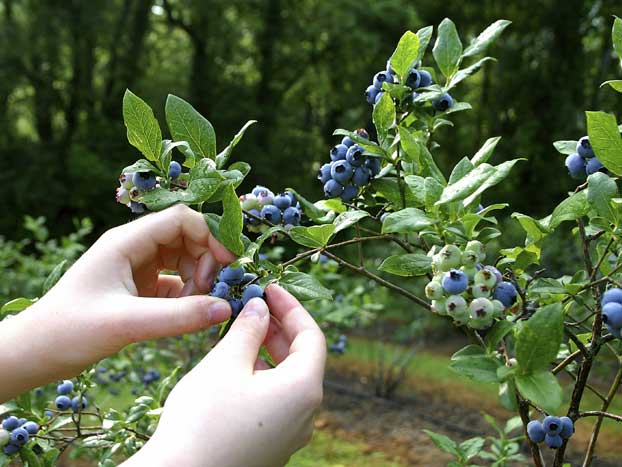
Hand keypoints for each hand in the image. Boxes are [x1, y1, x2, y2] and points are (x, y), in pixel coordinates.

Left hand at [0, 204, 234, 400]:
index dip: (210, 235)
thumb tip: (225, 308)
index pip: (180, 219)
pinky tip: (187, 314)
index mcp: (127, 241)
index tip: (228, 263)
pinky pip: (174, 282)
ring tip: (196, 306)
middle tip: (210, 292)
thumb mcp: (128, 323)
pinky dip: (187, 295)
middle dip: (205, 260)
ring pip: (182, 258)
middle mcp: (134, 248)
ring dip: (198, 278)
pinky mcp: (138, 288)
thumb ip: (180, 316)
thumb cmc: (71, 331)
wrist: (35, 353)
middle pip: (186, 237)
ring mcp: (136, 267)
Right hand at [125, 285, 325, 466]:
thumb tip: (261, 307)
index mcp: (304, 390)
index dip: (292, 307)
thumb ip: (249, 329)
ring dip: (267, 353)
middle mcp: (305, 415)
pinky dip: (261, 378)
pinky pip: (275, 402)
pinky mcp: (271, 447)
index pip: (312, 336)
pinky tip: (234, 369)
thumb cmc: (202, 421)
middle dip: (278, 328)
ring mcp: (289, 435)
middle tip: (253, 306)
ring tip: (239, 334)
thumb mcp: (226, 363)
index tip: (270, 287)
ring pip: (287, 381)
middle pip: (301, 359)